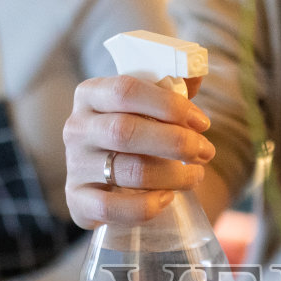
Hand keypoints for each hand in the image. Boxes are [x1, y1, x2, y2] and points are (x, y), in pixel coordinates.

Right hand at [62, 74, 213, 228]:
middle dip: (175, 142)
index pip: (126, 90)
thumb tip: (197, 71)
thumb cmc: (137, 132)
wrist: (108, 176)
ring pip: (126, 170)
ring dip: (171, 175)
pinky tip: (166, 199)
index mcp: (91, 94)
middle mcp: (77, 127)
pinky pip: (109, 208)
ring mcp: (75, 165)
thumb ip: (174, 85)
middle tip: (205, 152)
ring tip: (195, 176)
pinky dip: (144, 206)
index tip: (201, 122)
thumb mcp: (151, 104)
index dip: (168, 105)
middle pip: (126, 131)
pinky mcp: (77, 200)